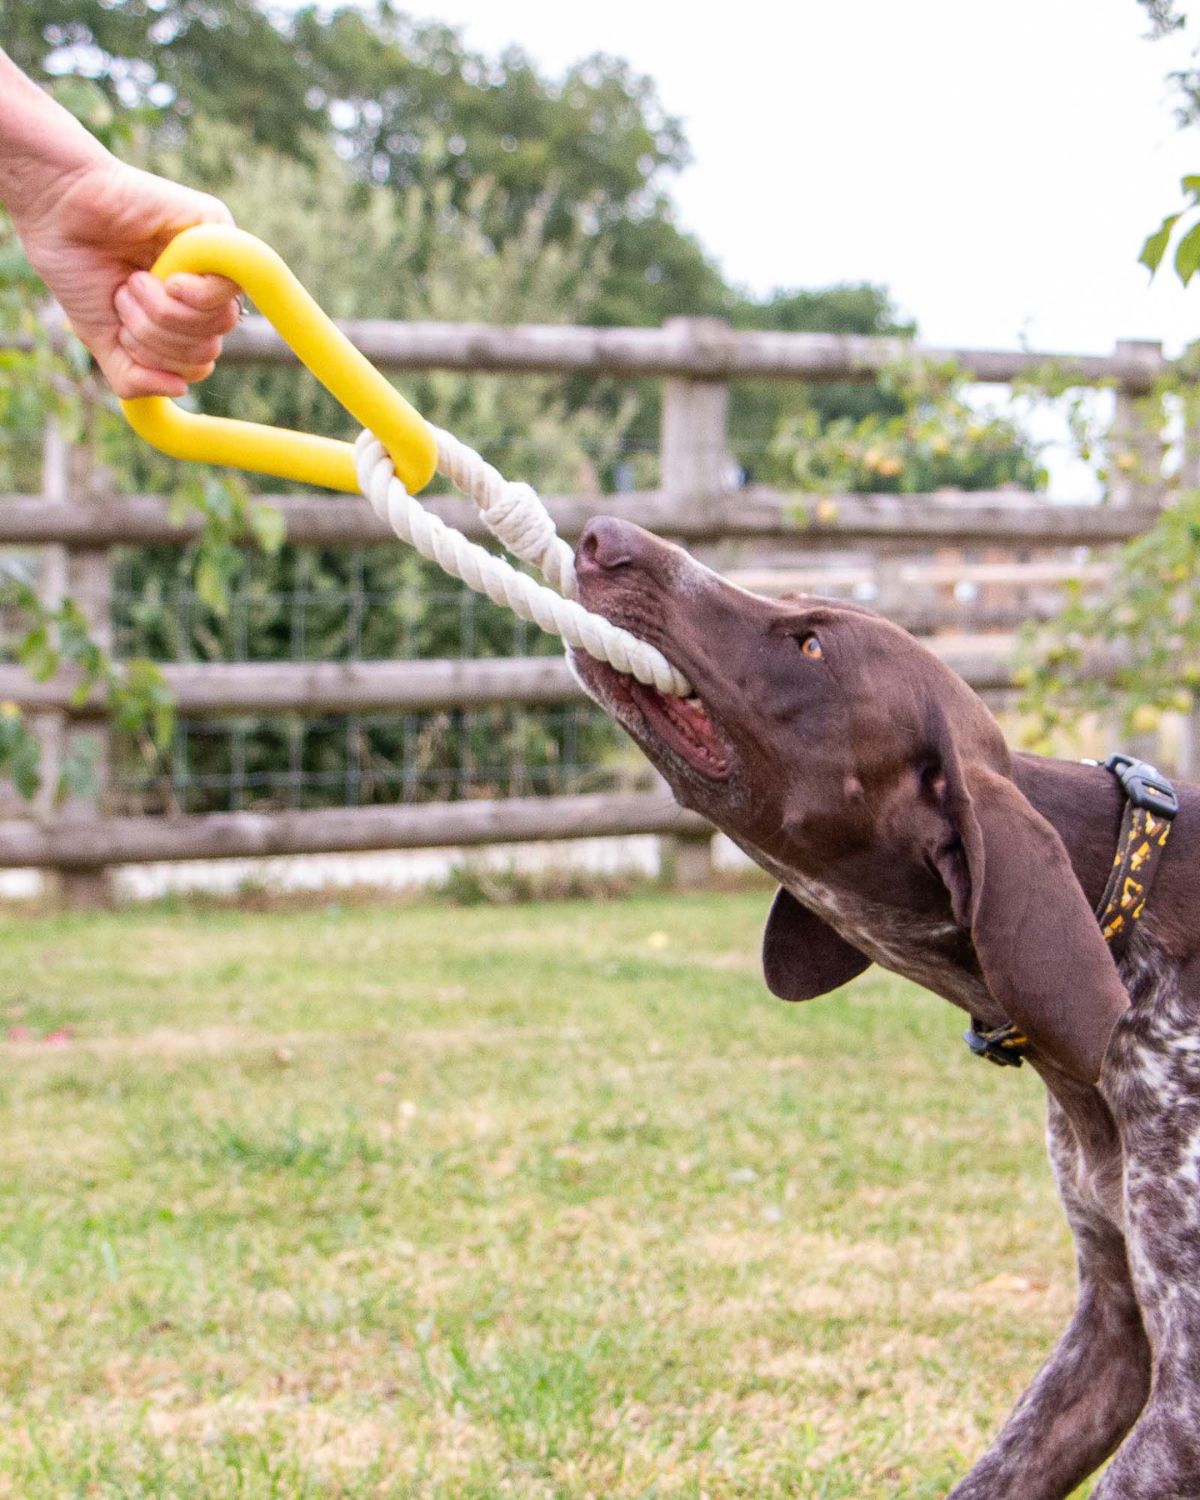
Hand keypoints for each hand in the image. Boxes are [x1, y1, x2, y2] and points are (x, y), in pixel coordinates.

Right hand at [14, 157, 240, 398]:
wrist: (60, 212)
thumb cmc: (80, 270)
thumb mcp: (104, 340)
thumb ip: (135, 378)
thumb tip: (179, 389)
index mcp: (181, 321)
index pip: (195, 368)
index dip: (156, 360)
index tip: (121, 328)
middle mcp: (202, 296)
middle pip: (207, 352)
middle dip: (154, 335)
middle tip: (125, 295)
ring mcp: (213, 267)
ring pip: (217, 326)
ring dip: (163, 312)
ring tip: (136, 280)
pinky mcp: (219, 234)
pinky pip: (229, 290)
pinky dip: (191, 293)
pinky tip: (166, 275)